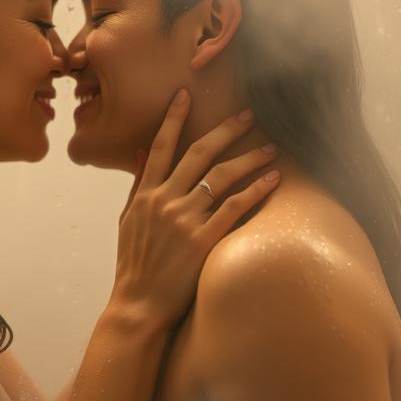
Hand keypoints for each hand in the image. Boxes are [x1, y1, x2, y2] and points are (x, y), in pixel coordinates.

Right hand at [111, 90, 280, 329]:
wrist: (138, 306)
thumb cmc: (133, 266)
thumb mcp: (127, 221)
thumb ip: (137, 186)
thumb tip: (141, 153)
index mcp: (145, 195)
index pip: (160, 147)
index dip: (174, 118)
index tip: (186, 94)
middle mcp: (164, 201)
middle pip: (198, 154)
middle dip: (225, 130)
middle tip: (247, 115)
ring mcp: (183, 220)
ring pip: (221, 177)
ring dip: (249, 158)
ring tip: (270, 148)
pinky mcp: (202, 241)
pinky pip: (234, 207)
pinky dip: (255, 190)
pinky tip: (273, 180)